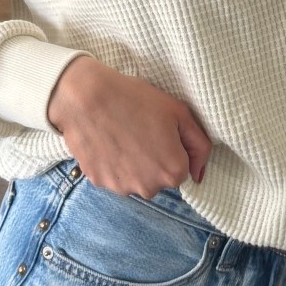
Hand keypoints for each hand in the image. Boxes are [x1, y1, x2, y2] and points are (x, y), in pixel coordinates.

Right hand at [46, 56, 211, 195]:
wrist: (86, 97)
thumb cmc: (135, 100)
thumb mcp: (179, 112)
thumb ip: (199, 146)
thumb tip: (199, 174)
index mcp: (173, 172)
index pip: (182, 168)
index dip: (172, 147)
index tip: (158, 130)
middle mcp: (149, 188)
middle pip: (159, 178)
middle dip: (154, 159)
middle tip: (139, 131)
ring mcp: (122, 188)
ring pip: (136, 180)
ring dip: (133, 165)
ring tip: (122, 136)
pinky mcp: (99, 182)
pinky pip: (114, 177)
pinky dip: (113, 164)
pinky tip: (108, 142)